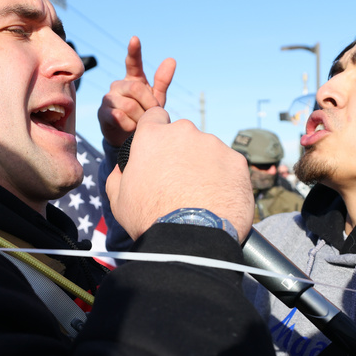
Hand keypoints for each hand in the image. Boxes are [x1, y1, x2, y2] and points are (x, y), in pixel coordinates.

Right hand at [98, 36, 175, 147]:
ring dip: (140, 118)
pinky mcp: (102, 113)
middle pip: (136, 88)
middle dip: (149, 104)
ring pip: (128, 105)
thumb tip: (171, 59)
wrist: (128, 140)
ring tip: (142, 125)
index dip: (134, 51)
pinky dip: (130, 125)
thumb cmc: (143, 116)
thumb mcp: (156, 100)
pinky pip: (118, 116)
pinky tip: (132, 130)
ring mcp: (108, 98)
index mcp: (133, 80)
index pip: (133, 62)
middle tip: (155, 116)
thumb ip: (162, 81)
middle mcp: (119, 85)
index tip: (135, 39)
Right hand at [104, 108, 252, 241]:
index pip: (154, 116)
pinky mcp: (236, 160)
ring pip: (208, 149)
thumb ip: (119, 175)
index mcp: (152, 137)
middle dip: (182, 152)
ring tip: (200, 195)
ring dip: (204, 165)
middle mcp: (184, 132)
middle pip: (183, 135)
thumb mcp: (119, 199)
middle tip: (180, 181)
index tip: (160, 148)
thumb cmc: (150, 219)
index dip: (156, 131)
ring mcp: (213, 144)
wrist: (190, 239)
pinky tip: (217, 198)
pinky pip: (228, 165)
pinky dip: (224, 178)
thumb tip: (122, 168)